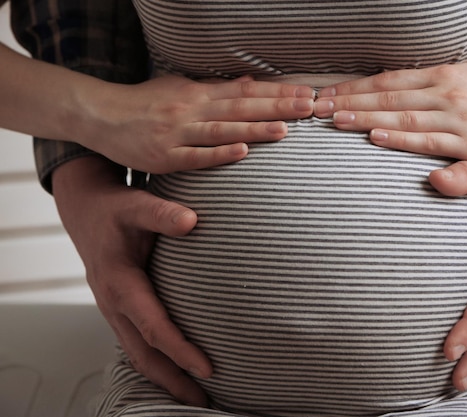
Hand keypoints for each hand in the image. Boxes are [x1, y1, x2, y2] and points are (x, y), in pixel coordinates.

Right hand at [52, 156, 210, 405]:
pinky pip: (135, 341)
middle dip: (173, 381)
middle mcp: (113, 303)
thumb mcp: (135, 205)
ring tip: (195, 395)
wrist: (86, 208)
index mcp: (119, 284)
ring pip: (137, 352)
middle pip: (143, 354)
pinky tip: (175, 365)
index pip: (153, 327)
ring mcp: (113, 309)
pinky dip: (156, 359)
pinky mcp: (119, 307)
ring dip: (165, 376)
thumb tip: (193, 221)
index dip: (181, 350)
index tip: (209, 368)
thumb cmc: (114, 208)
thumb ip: (161, 213)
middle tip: (205, 402)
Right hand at [78, 75, 314, 172]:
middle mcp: (191, 110)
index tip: (304, 93)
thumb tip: (249, 84)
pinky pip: (196, 156)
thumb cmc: (146, 103)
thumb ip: (215, 90)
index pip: (244, 91)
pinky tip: (242, 152)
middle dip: (276, 107)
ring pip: (222, 130)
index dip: (276, 92)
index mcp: (197, 93)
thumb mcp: (181, 88)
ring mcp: (178, 133)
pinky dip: (219, 153)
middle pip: (240, 108)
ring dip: (255, 129)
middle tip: (308, 106)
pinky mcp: (165, 157)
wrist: (102, 116)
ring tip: (285, 130)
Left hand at [314, 64, 466, 159]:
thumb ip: (429, 83)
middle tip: (318, 106)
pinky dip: (398, 138)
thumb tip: (393, 88)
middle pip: (387, 96)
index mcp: (443, 74)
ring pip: (401, 116)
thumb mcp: (465, 75)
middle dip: (349, 100)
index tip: (329, 91)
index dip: (355, 86)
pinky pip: (426, 140)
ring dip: (364, 118)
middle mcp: (446, 92)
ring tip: (335, 119)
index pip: (388, 80)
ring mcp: (456, 118)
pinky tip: (374, 136)